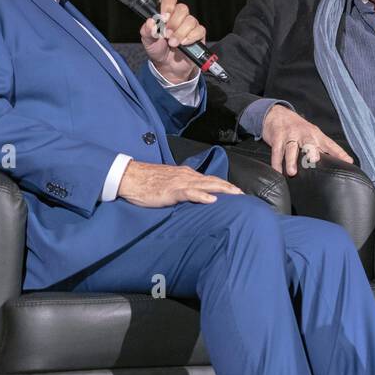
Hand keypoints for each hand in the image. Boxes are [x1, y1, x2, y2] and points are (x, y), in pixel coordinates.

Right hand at [117, 160, 241, 207]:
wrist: (130, 177)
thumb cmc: (147, 181)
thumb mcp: (169, 182)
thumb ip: (182, 186)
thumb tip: (194, 193)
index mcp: (186, 174)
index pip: (210, 179)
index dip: (224, 184)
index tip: (236, 191)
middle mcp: (187, 176)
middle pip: (213, 180)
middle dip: (229, 187)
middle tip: (243, 194)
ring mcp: (180, 182)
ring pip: (206, 185)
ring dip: (222, 190)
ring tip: (235, 195)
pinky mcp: (172, 191)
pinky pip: (190, 193)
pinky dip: (202, 196)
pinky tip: (212, 200)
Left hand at [141, 0, 205, 83]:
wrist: (168, 67)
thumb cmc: (158, 50)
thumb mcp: (148, 41)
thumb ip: (147, 30)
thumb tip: (150, 22)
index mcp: (166, 13)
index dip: (168, 5)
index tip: (163, 17)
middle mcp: (179, 17)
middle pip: (182, 8)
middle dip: (173, 23)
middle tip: (166, 34)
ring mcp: (189, 25)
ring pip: (190, 20)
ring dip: (180, 33)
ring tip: (173, 43)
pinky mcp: (198, 34)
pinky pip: (199, 30)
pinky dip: (191, 37)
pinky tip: (183, 44)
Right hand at [261, 105, 352, 176]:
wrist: (278, 114)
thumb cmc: (299, 129)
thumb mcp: (313, 135)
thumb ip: (324, 149)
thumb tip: (341, 162)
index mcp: (316, 135)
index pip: (330, 144)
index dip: (339, 153)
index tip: (348, 162)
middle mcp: (304, 135)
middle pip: (309, 143)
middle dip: (311, 152)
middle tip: (314, 161)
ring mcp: (290, 136)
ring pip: (291, 148)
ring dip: (291, 160)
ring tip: (292, 172)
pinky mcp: (277, 138)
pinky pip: (276, 151)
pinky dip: (276, 162)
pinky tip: (277, 171)